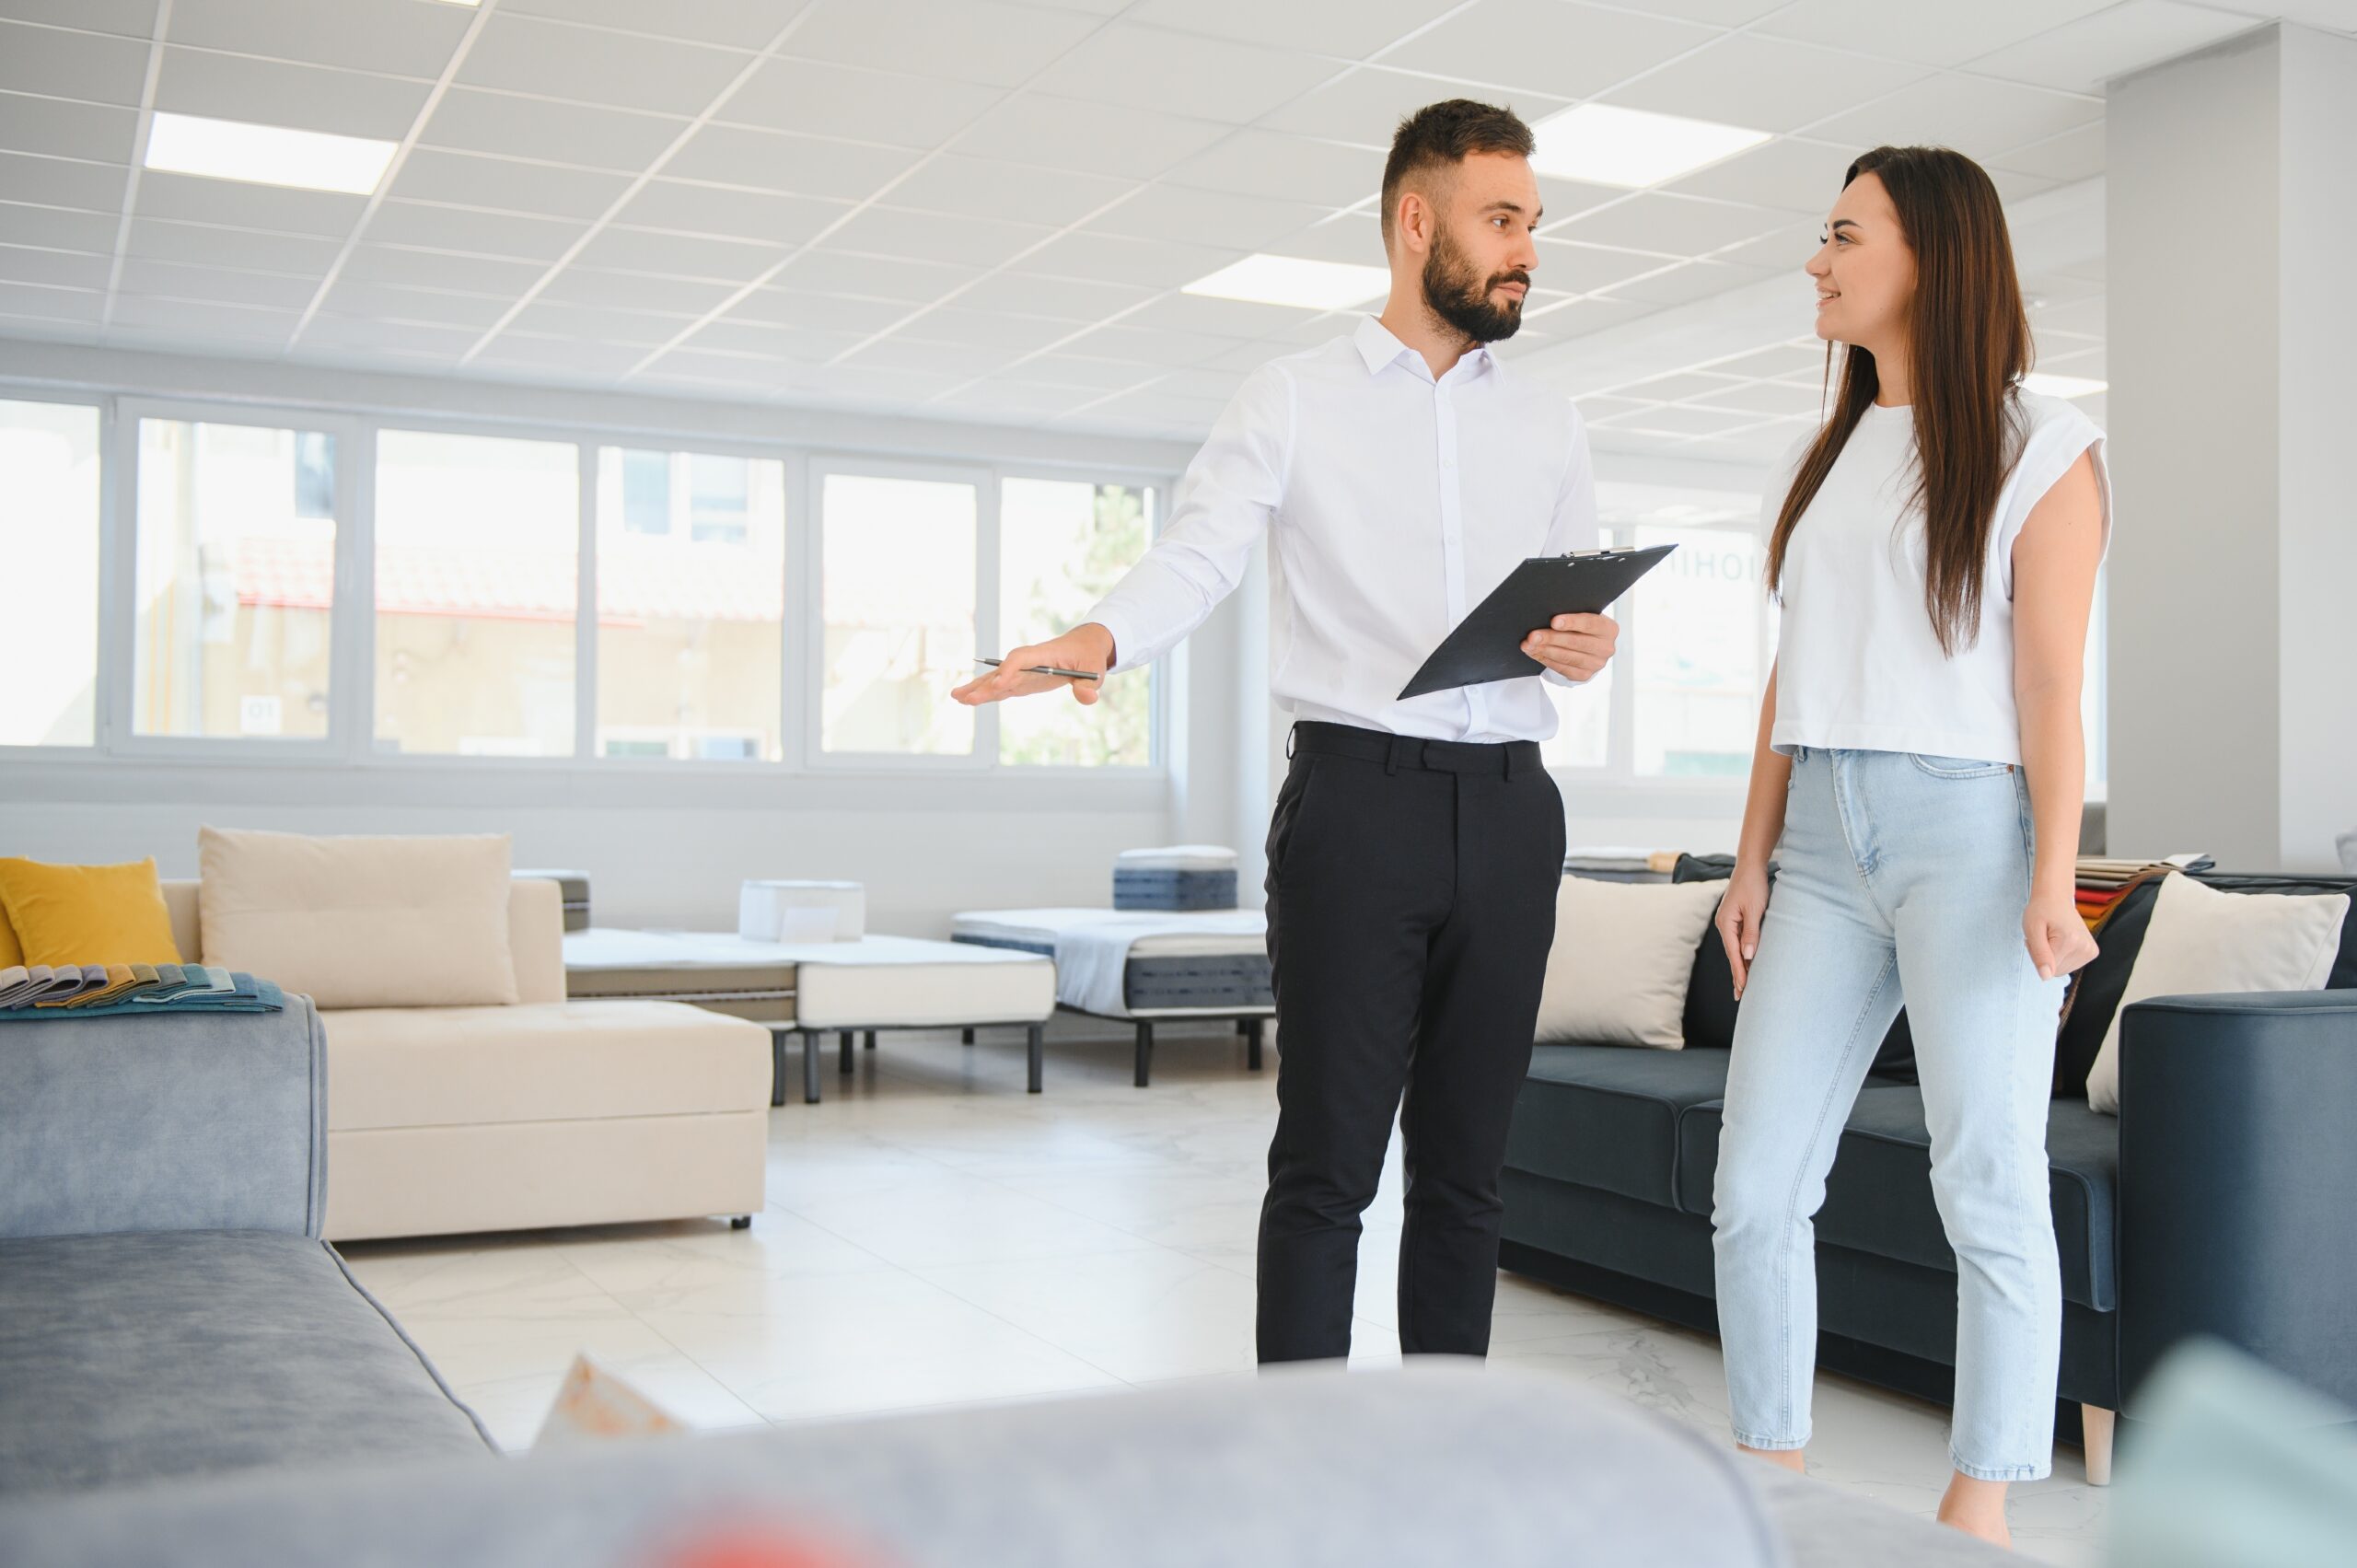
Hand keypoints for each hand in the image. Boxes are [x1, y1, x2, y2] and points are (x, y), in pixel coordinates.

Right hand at [951, 623, 1114, 706]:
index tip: (1000, 685)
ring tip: (957, 697)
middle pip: (1003, 670)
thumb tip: (1087, 698)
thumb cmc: (1089, 656)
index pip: (1022, 659)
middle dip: (985, 684)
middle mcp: (1030, 661)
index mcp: (1045, 653)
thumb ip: (1089, 685)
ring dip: (978, 688)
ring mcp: (1024, 671)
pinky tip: (969, 699)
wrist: (1084, 645)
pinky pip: (1002, 687)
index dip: (1010, 670)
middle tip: (966, 697)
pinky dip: (987, 693)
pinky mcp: (1023, 680)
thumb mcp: (1095, 670)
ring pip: (997, 679)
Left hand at [1522, 612, 1617, 681]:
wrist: (1587, 644)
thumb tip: (1546, 612)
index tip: (1554, 621)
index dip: (1572, 622)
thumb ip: (1572, 612)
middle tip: (1532, 635)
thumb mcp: (1582, 615)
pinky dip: (1545, 659)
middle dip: (1551, 638)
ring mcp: (1596, 664)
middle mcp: (1606, 648)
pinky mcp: (1584, 675)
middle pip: (1576, 642)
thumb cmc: (1581, 624)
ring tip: (1528, 644)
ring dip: (1544, 650)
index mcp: (1609, 629)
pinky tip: (1533, 652)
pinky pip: (1562, 668)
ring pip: (1567, 657)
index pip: (1591, 624)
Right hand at [1714, 862, 1771, 999]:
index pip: (1733, 954)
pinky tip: (1746, 962)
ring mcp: (1728, 922)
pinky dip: (1742, 954)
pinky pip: (1738, 941)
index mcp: (1726, 924)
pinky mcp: (1735, 919)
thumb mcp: (1755, 910)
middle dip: (1737, 975)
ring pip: (1735, 949)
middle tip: (1740, 996)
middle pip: (1731, 955)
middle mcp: (1724, 925)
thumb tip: (1748, 956)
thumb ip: (1752, 934)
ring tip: (1743, 985)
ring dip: (1740, 966)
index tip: (1743, 989)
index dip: (1739, 972)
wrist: (1750, 866)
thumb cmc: (1753, 885)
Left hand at [2023, 889, 2098, 981]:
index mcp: (2071, 941)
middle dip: (2045, 958)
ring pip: (2063, 970)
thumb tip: (2046, 977)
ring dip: (2053, 957)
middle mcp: (2085, 947)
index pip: (2048, 969)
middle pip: (2057, 971)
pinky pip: (2071, 965)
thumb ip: (2039, 955)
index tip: (2036, 940)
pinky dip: (2062, 956)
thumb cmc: (2042, 911)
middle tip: (2043, 938)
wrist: (2055, 898)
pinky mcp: (2092, 952)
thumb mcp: (2032, 930)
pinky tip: (2060, 941)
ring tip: (2051, 938)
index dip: (2037, 956)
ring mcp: (2091, 950)